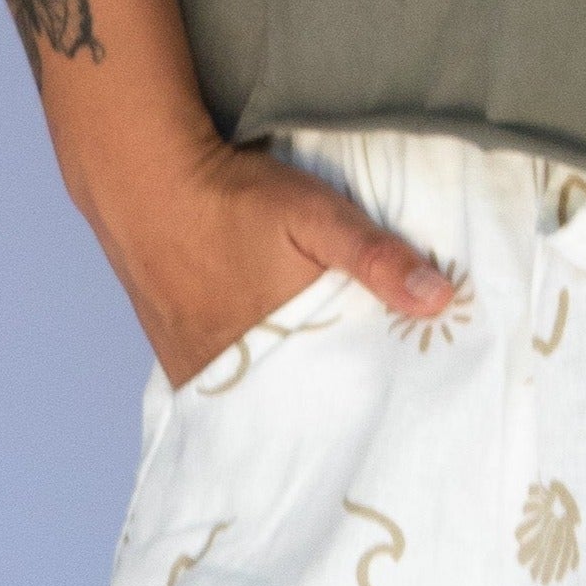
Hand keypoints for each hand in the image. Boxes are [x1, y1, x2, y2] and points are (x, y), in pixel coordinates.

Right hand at [100, 132, 464, 388]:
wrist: (146, 179)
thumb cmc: (235, 199)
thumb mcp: (318, 215)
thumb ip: (375, 257)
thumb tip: (440, 301)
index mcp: (279, 351)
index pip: (333, 398)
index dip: (363, 398)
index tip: (395, 400)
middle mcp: (233, 373)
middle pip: (292, 404)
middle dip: (324, 406)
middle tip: (361, 399)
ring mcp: (197, 367)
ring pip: (253, 399)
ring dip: (283, 397)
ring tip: (319, 393)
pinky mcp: (173, 354)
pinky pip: (218, 388)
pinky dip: (244, 388)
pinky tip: (266, 375)